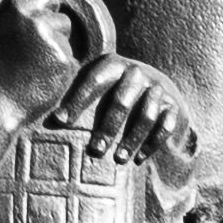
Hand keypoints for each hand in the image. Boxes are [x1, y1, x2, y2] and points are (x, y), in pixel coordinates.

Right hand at [0, 0, 106, 119]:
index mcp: (18, 9)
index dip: (48, 10)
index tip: (40, 28)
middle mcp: (38, 21)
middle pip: (63, 20)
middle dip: (54, 35)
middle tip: (33, 54)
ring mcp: (54, 42)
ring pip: (67, 42)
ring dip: (58, 52)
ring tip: (36, 68)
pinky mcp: (65, 62)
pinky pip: (71, 62)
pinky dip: (61, 71)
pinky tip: (43, 79)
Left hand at [44, 55, 199, 176]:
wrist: (157, 84)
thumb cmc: (115, 87)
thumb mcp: (99, 81)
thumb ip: (76, 91)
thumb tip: (50, 117)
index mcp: (113, 64)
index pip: (94, 80)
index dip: (77, 100)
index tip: (60, 121)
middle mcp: (137, 73)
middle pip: (122, 101)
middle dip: (108, 127)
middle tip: (95, 150)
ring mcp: (158, 88)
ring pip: (146, 116)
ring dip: (132, 139)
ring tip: (119, 159)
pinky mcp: (173, 106)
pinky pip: (166, 126)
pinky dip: (153, 143)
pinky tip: (140, 158)